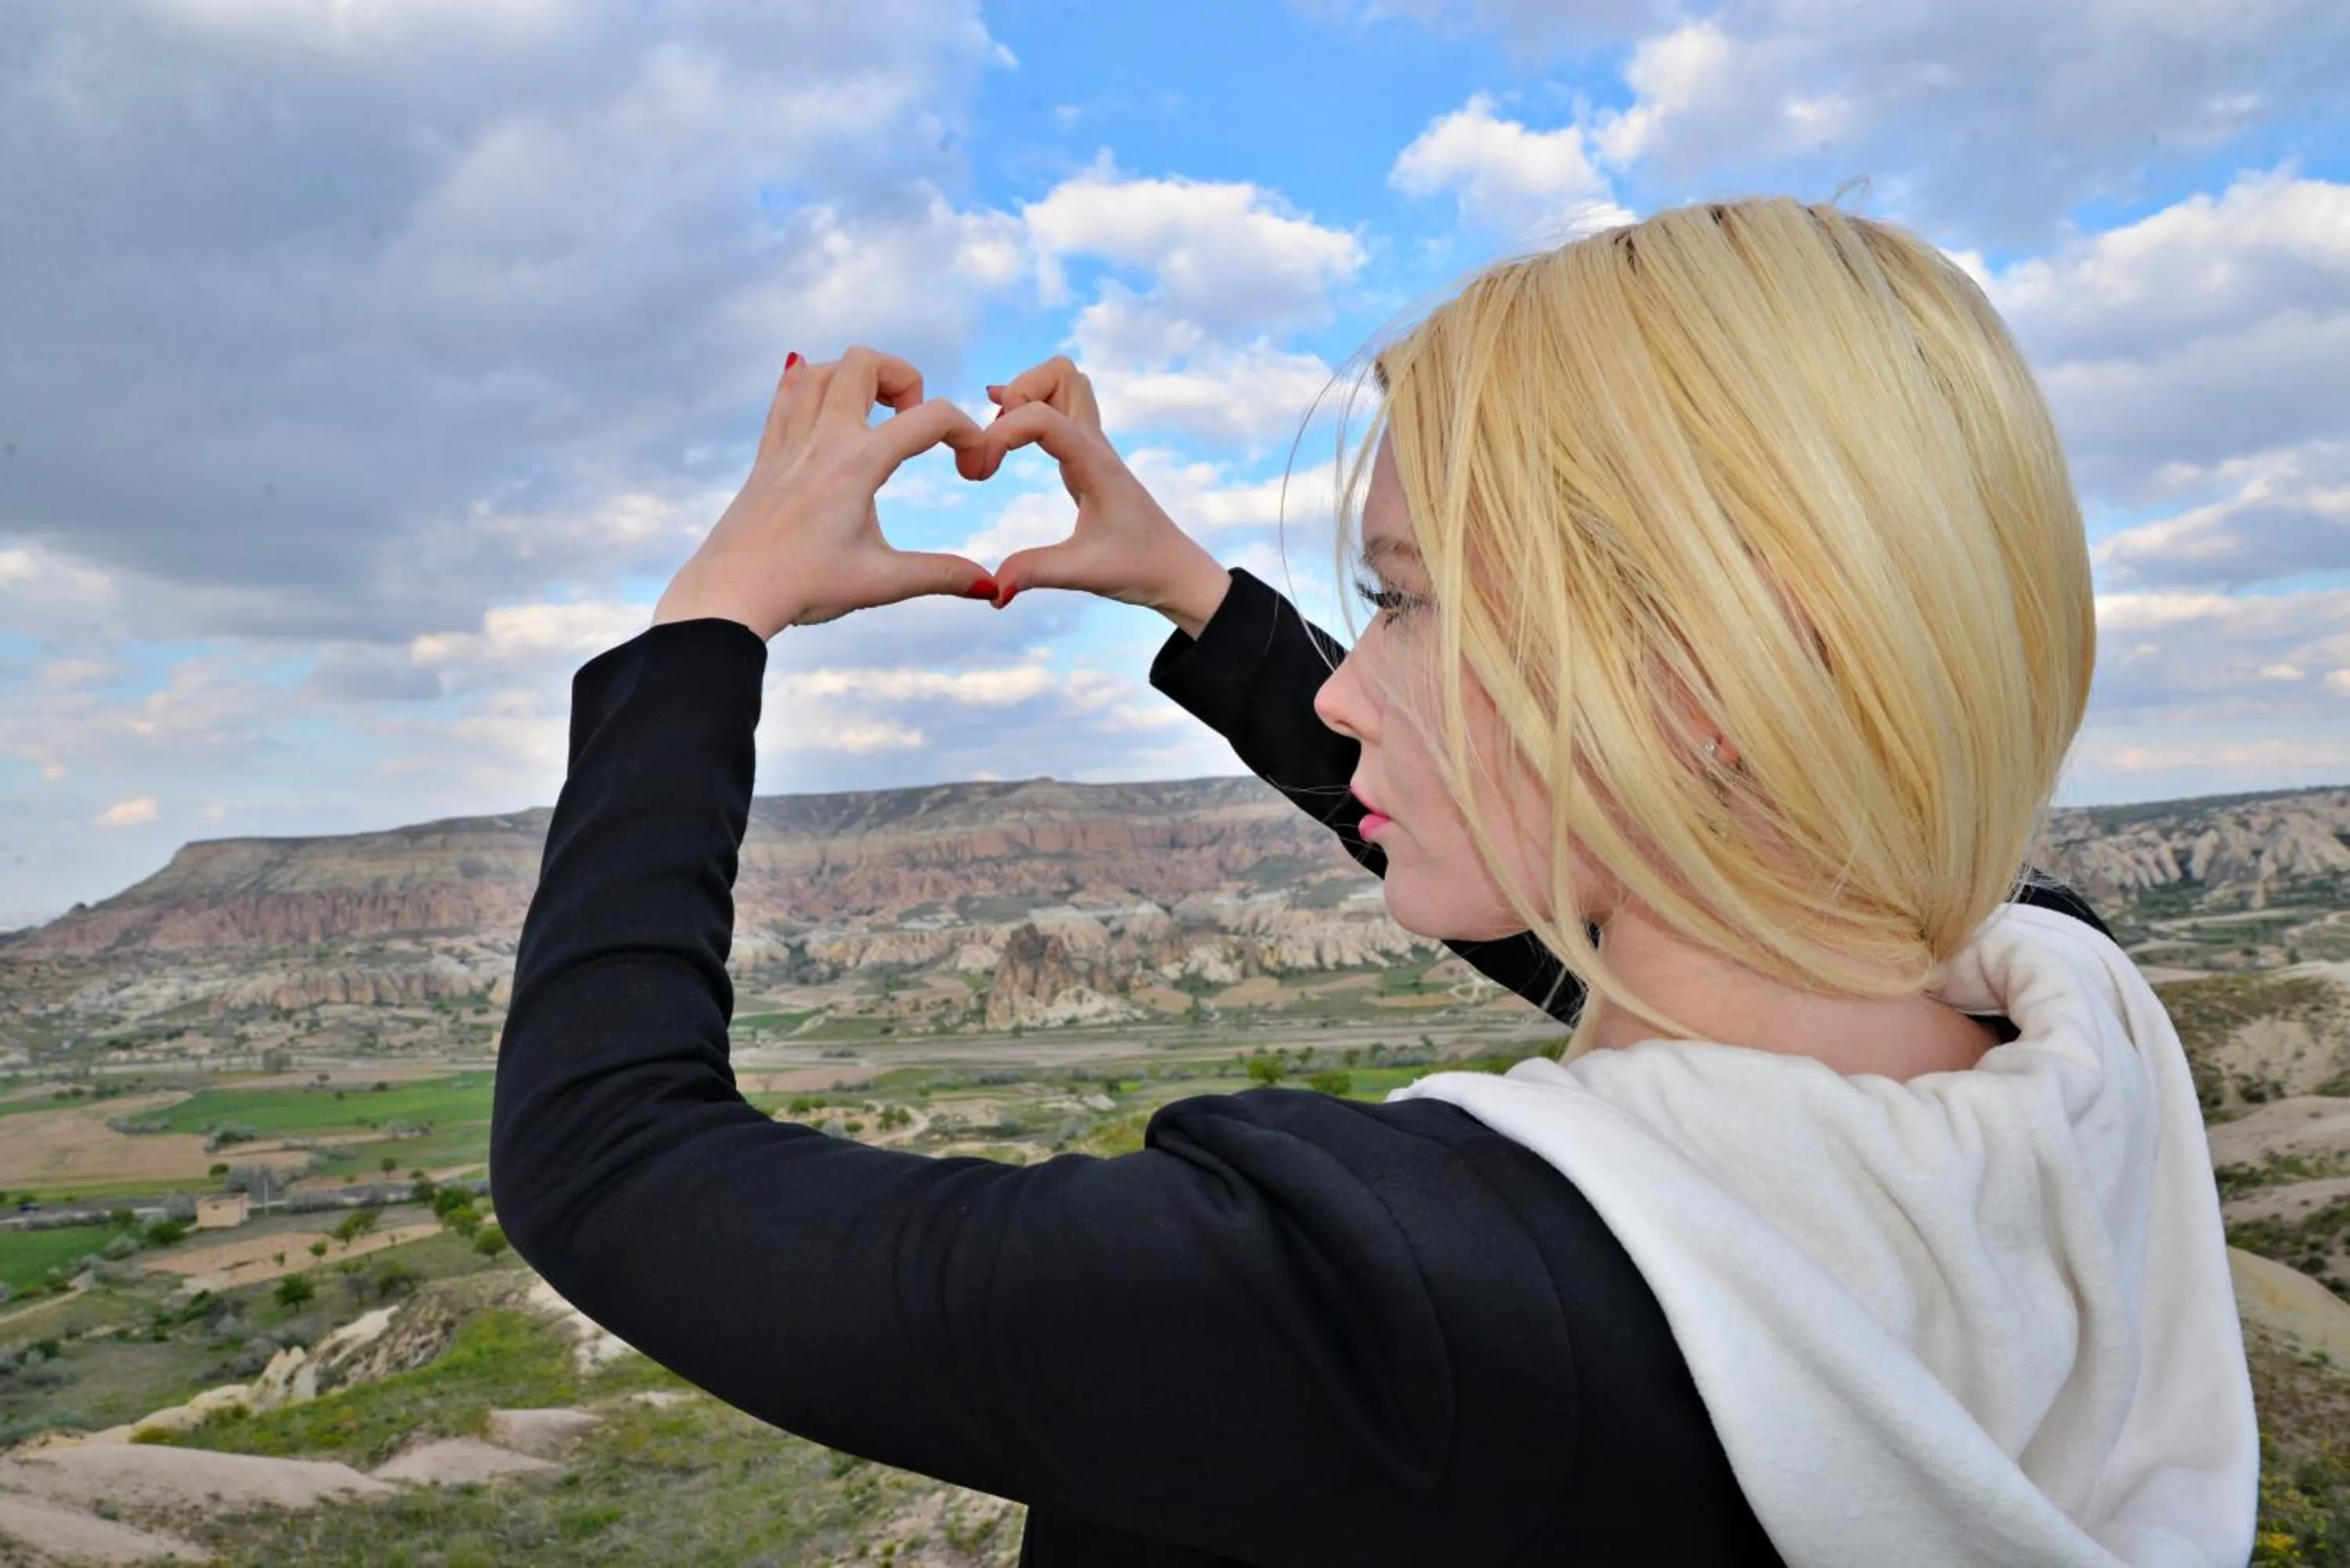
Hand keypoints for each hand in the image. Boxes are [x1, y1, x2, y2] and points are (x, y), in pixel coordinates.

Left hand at [652, 348, 996, 639]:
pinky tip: (827, 409)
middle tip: (911, 421)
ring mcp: (788, 442)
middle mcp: (822, 440)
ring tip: (875, 415)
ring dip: (856, 378)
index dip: (968, 433)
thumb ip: (941, 576)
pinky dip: (812, 386)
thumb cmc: (804, 587)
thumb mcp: (881, 582)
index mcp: (857, 464)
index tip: (972, 469)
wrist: (731, 594)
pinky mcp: (766, 455)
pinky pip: (786, 395)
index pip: (929, 417)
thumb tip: (992, 588)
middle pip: (864, 362)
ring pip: (820, 369)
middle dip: (903, 378)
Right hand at [960, 356, 1229, 632]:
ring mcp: (1094, 447)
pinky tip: (1002, 426)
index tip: (980, 474)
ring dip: (1025, 394)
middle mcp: (1096, 445)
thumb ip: (1035, 573)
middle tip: (994, 435)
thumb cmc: (1139, 567)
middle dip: (1018, 391)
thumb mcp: (1083, 573)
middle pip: (1061, 374)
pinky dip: (1030, 407)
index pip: (1043, 416)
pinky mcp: (1088, 457)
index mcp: (1096, 464)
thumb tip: (992, 591)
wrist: (1176, 571)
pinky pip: (1061, 409)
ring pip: (1064, 383)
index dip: (1002, 433)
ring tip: (998, 434)